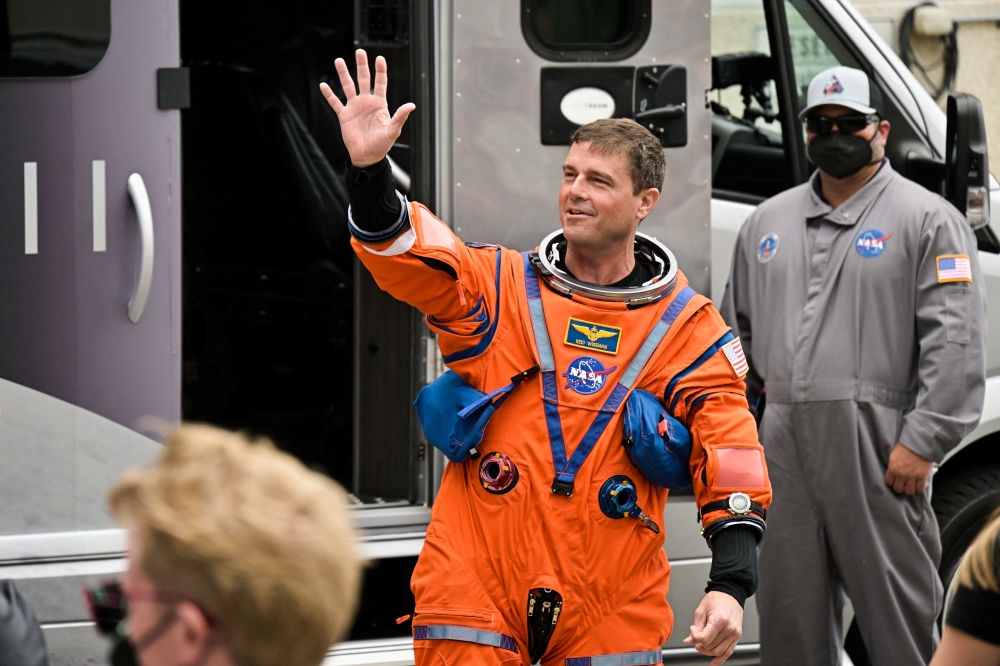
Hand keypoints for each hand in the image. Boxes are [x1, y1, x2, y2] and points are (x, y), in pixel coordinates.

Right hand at [319, 49, 414, 167]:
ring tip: (339, 61)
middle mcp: (366, 102)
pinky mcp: (344, 115)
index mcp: (379, 104)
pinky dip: (329, 95)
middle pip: (363, 79)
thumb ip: (400, 117)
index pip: (380, 83)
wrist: (367, 156)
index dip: (380, 71)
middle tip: (360, 52)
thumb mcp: (393, 130)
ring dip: (344, 74)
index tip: (379, 58)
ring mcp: (354, 107)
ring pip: (348, 86)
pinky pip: (335, 103)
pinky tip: (324, 85)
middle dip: (362, 66)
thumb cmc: (382, 145)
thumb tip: (411, 105)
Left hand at [682, 591, 742, 664]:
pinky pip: (728, 652)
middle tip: (696, 636)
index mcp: (719, 620)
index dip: (695, 636)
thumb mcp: (701, 610)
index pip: (704, 638)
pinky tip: (713, 662)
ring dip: (707, 651)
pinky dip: (720, 659)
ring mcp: (734, 634)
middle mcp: (729, 628)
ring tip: (700, 646)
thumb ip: (696, 627)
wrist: (731, 594)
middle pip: (710, 646)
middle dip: (700, 643)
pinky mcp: (737, 636)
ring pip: (718, 651)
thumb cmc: (717, 599)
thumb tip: (689, 640)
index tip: (693, 630)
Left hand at [884, 442, 932, 494]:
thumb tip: (893, 472)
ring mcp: (912, 477)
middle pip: (898, 489)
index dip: (891, 482)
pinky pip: (920, 489)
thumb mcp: (893, 456)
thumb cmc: (905, 447)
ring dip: (910, 489)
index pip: (888, 482)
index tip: (894, 481)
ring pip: (909, 491)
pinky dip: (920, 489)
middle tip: (903, 485)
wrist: (919, 444)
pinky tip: (919, 485)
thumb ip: (893, 466)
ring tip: (911, 486)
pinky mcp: (922, 477)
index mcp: (893, 469)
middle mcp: (901, 475)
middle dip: (900, 488)